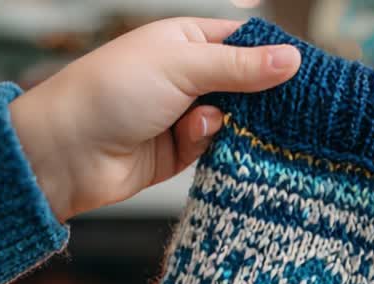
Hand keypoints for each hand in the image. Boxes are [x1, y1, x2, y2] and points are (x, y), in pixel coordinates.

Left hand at [10, 17, 300, 220]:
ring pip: (234, 121)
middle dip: (260, 98)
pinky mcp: (178, 153)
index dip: (274, 58)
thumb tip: (293, 59)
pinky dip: (210, 147)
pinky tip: (193, 142)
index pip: (244, 44)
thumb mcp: (181, 67)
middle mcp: (186, 76)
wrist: (66, 152)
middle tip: (290, 111)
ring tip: (211, 123)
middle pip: (245, 86)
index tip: (307, 75)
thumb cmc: (110, 92)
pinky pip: (214, 148)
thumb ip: (240, 67)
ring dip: (231, 125)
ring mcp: (182, 115)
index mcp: (185, 41)